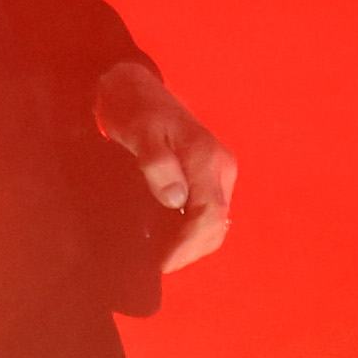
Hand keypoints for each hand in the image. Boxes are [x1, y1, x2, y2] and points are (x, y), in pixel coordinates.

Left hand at [94, 60, 237, 270]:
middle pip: (217, 225)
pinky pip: (204, 214)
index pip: (209, 213)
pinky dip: (189, 234)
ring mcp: (217, 174)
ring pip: (214, 224)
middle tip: (157, 268)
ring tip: (159, 260)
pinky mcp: (207, 179)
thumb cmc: (136, 109)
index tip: (162, 264)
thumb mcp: (140, 132)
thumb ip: (157, 164)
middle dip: (191, 252)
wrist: (136, 89)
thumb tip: (175, 199)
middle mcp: (220, 168)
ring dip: (191, 246)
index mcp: (207, 157)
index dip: (188, 245)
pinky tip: (165, 243)